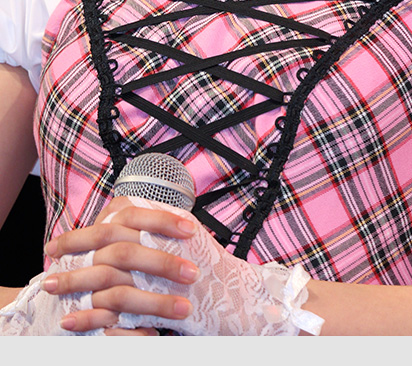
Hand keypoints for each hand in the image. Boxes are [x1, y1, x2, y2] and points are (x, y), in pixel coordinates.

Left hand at [45, 197, 323, 334]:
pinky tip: (73, 322)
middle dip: (74, 251)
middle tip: (49, 262)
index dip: (85, 229)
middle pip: (109, 243)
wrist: (244, 301)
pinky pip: (121, 311)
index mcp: (167, 224)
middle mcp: (165, 244)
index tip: (60, 240)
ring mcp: (164, 276)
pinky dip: (94, 318)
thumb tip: (124, 206)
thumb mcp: (187, 235)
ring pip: (110, 276)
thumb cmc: (215, 269)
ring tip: (54, 290)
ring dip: (77, 283)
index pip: (118, 218)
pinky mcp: (164, 306)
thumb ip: (158, 221)